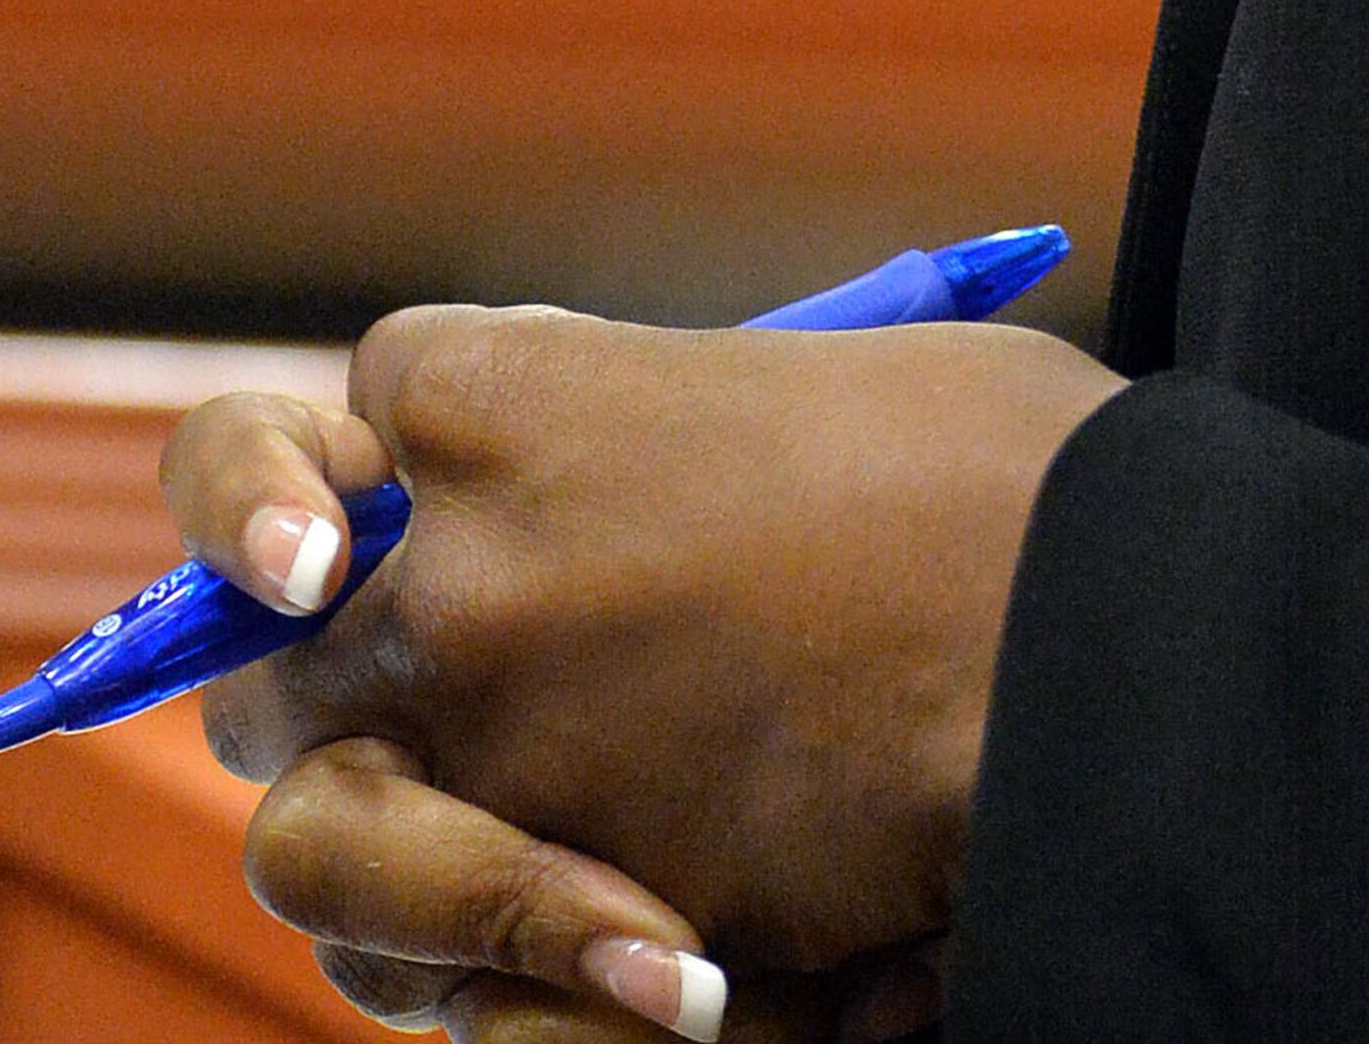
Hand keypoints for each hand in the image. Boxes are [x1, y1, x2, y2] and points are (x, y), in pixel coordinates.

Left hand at [157, 302, 1119, 1028]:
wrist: (1105, 639)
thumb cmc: (992, 481)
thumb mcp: (785, 385)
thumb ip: (631, 437)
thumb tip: (598, 510)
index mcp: (499, 396)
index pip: (339, 423)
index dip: (363, 478)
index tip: (388, 523)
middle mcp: (448, 571)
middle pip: (262, 662)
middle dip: (320, 701)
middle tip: (423, 729)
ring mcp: (487, 752)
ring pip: (319, 855)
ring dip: (418, 886)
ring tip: (577, 894)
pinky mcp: (558, 915)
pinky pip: (456, 988)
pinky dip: (527, 1000)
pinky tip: (671, 974)